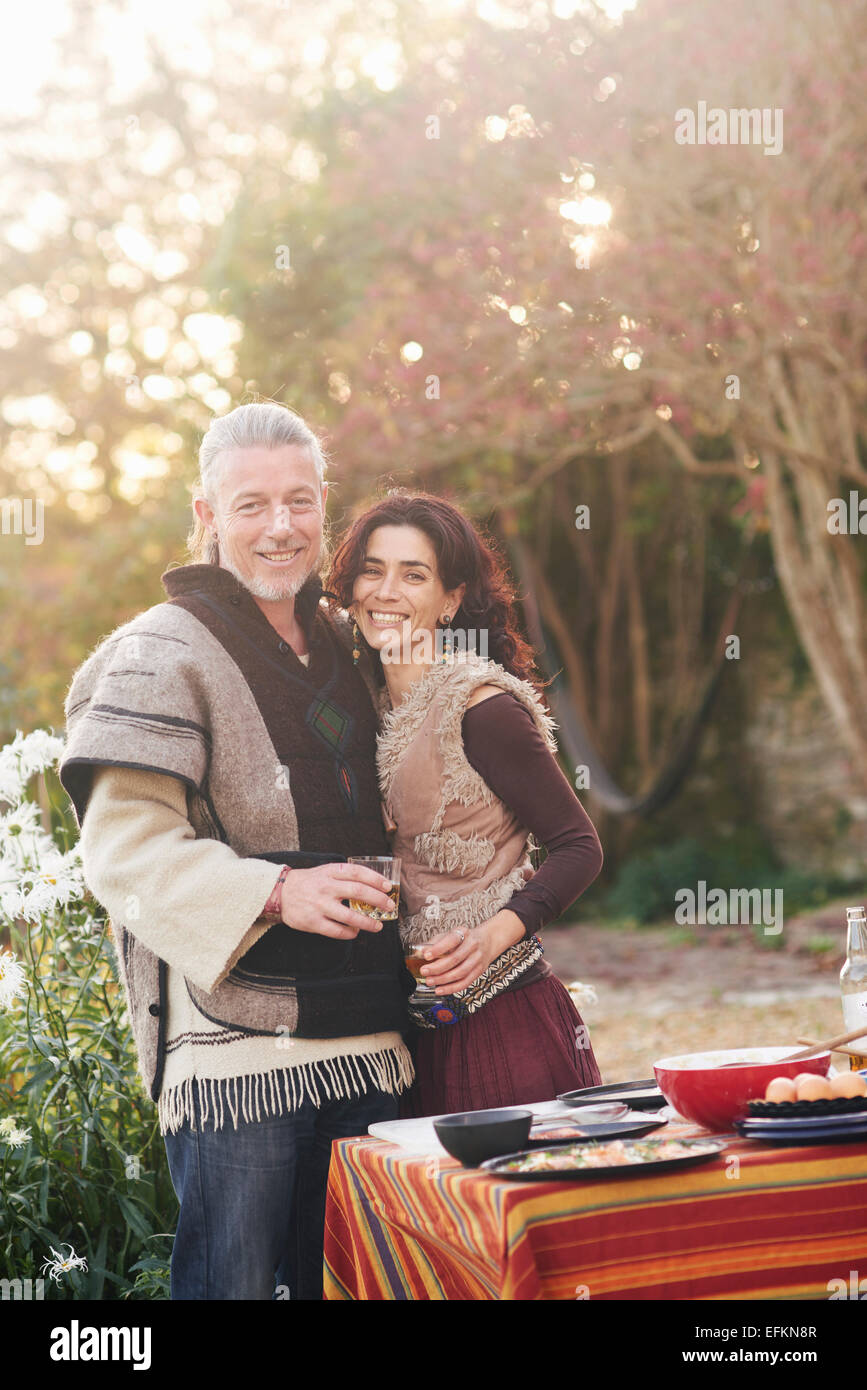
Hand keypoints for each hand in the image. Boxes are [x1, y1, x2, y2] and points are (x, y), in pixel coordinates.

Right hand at [279, 862, 395, 939]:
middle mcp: (326, 887)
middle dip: (378, 900)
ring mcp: (319, 905)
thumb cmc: (309, 882)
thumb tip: (374, 886)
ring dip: (367, 923)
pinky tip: (355, 932)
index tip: (388, 887)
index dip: (376, 879)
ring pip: (350, 916)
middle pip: (358, 892)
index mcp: (331, 872)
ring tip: (378, 926)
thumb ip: (345, 876)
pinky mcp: (313, 922)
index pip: (357, 872)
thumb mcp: (326, 871)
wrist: (280, 893)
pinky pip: (336, 931)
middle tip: (389, 906)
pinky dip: (350, 933)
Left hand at [418, 910, 525, 993]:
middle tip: (424, 971)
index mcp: (464, 933)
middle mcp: (472, 945)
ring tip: (429, 981)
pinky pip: (465, 982)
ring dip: (443, 979)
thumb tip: (420, 952)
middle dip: (437, 967)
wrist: (487, 941)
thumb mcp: (451, 934)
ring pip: (460, 973)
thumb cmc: (465, 938)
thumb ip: (435, 942)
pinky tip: (440, 989)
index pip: (451, 940)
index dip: (438, 949)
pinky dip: (451, 988)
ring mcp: (477, 959)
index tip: (426, 955)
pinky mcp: (479, 971)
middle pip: (455, 959)